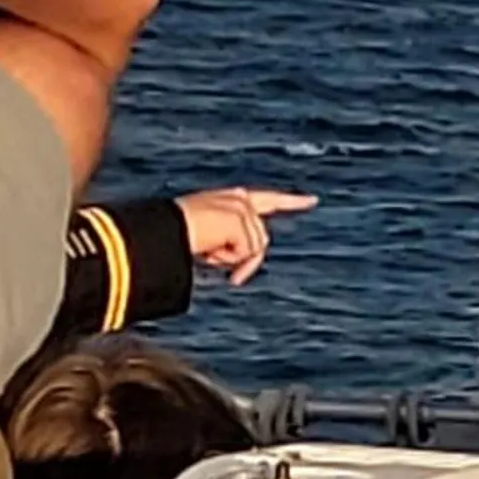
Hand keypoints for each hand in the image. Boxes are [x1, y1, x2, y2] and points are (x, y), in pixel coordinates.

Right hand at [175, 186, 317, 286]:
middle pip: (260, 240)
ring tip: (207, 251)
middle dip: (247, 262)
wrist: (165, 229)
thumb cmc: (175, 236)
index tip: (313, 200)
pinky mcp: (240, 220)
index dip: (291, 201)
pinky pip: (246, 252)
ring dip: (232, 259)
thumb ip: (229, 244)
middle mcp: (240, 199)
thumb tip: (240, 269)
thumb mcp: (207, 239)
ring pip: (254, 248)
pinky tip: (209, 248)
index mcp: (232, 199)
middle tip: (233, 279)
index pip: (267, 199)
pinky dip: (229, 258)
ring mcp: (242, 209)